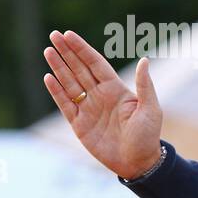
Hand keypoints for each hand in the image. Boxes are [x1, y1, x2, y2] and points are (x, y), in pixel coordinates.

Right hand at [41, 30, 162, 179]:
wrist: (138, 163)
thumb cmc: (148, 136)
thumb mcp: (150, 109)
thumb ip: (145, 85)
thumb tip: (145, 60)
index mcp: (116, 90)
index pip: (96, 64)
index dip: (82, 49)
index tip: (69, 34)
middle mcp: (100, 96)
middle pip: (79, 69)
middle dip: (67, 52)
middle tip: (54, 35)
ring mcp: (88, 109)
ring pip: (70, 83)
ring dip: (59, 67)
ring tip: (48, 51)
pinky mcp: (79, 124)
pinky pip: (65, 104)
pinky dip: (56, 91)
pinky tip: (48, 77)